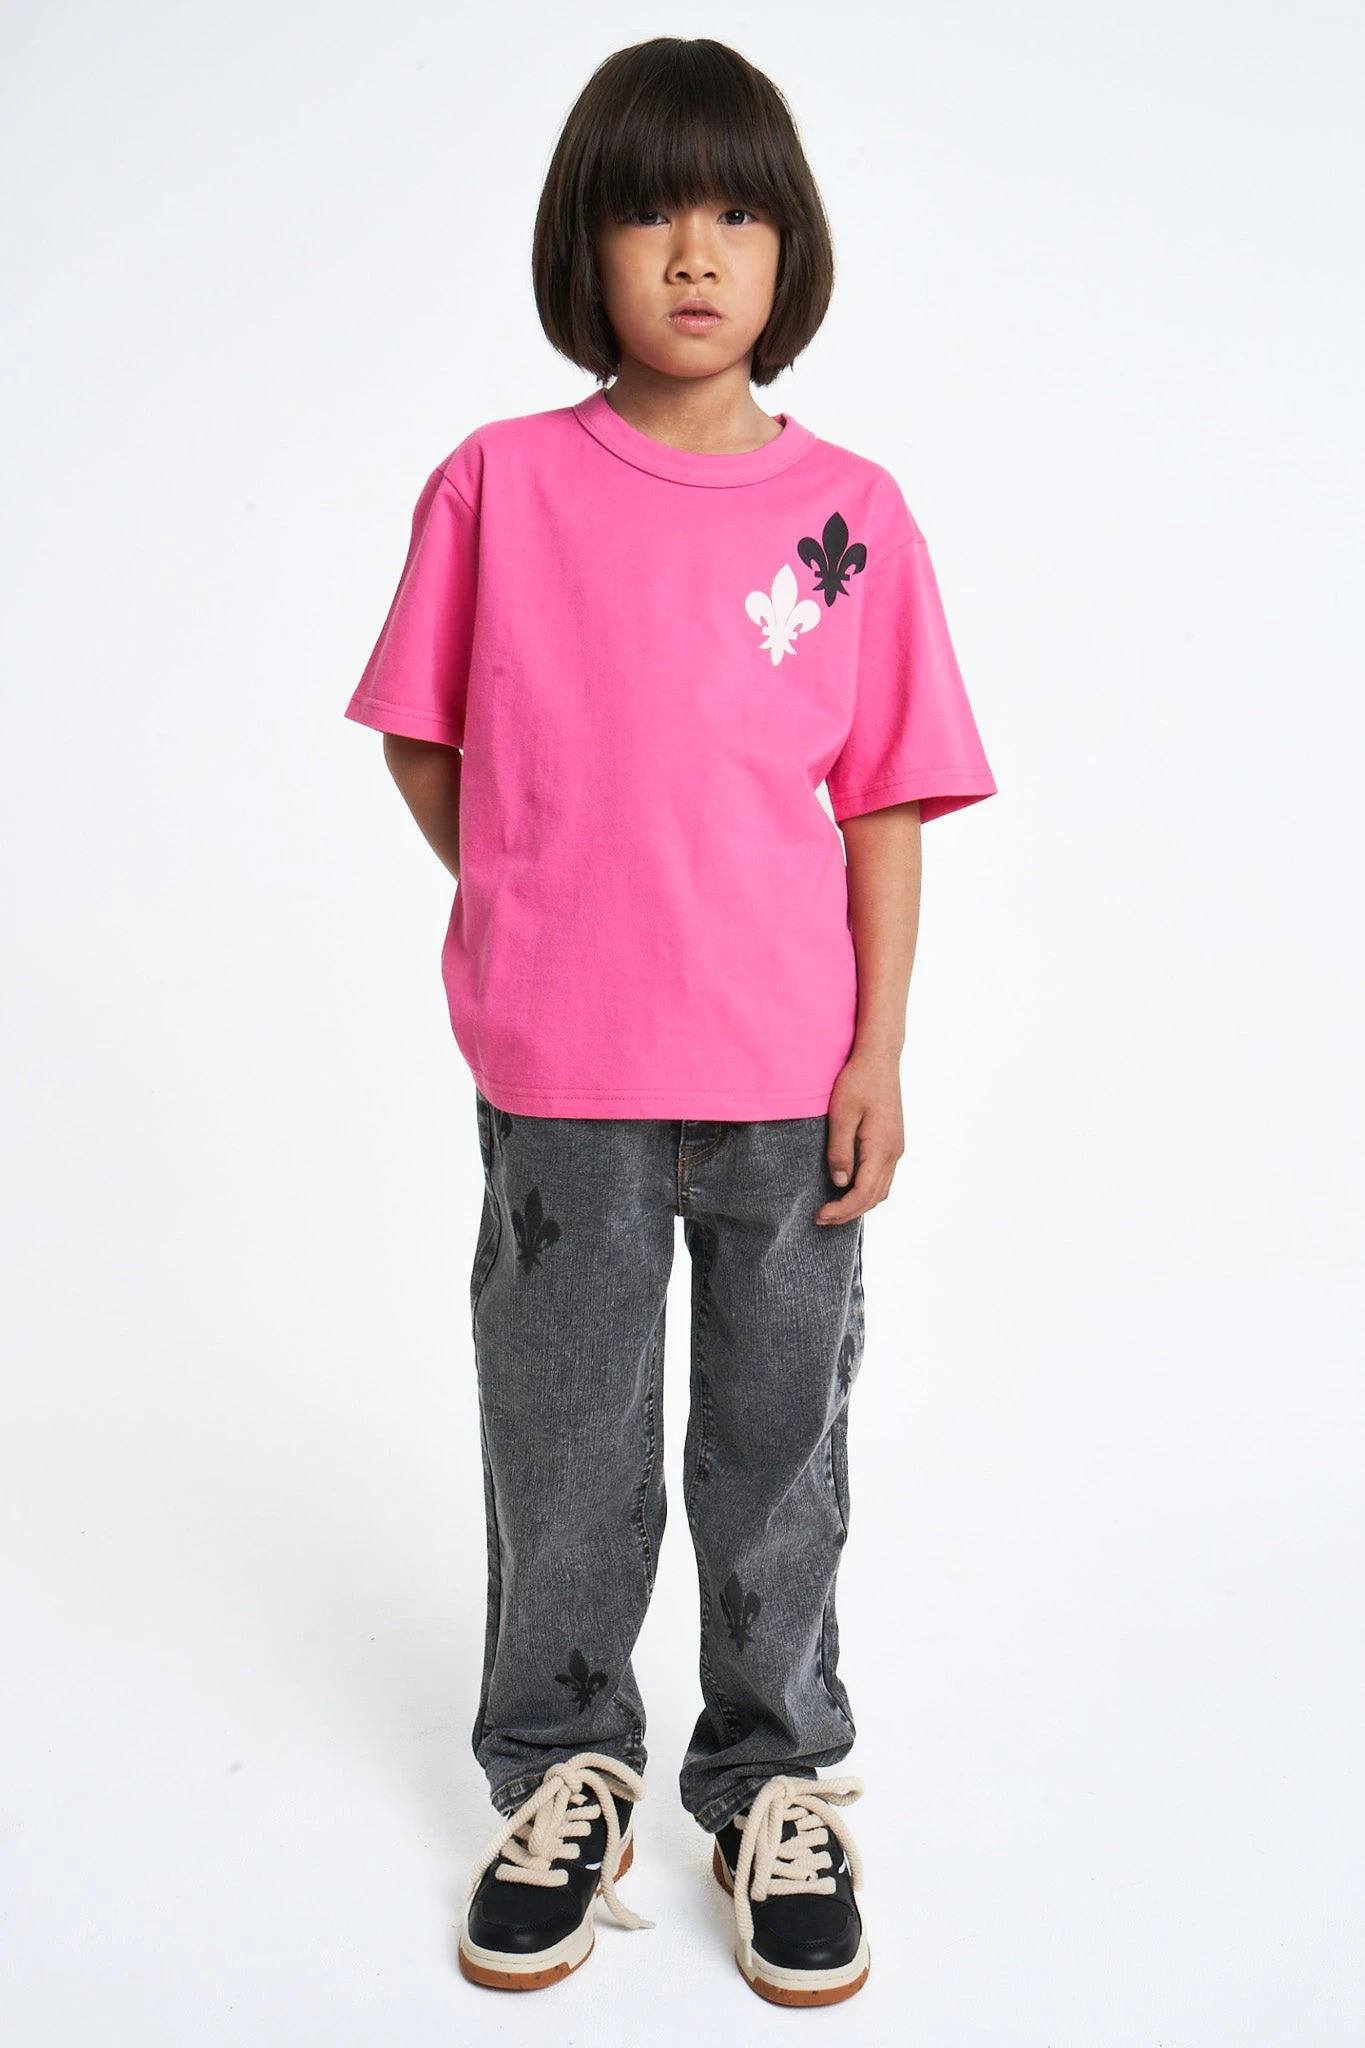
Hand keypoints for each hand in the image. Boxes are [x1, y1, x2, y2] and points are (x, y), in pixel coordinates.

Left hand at [814, 1049, 904, 1224]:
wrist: (879, 1058)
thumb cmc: (858, 1081)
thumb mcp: (841, 1115)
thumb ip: (839, 1151)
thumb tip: (839, 1182)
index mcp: (881, 1148)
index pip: (862, 1194)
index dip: (841, 1210)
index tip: (819, 1215)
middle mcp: (894, 1152)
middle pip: (874, 1197)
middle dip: (848, 1213)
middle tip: (821, 1217)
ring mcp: (896, 1147)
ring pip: (881, 1190)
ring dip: (859, 1204)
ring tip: (833, 1208)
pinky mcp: (893, 1141)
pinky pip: (883, 1176)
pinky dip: (867, 1190)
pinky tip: (849, 1188)